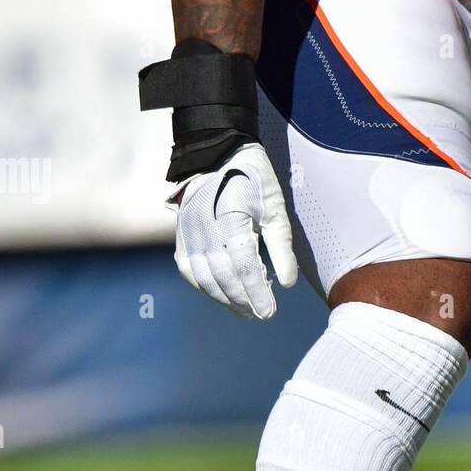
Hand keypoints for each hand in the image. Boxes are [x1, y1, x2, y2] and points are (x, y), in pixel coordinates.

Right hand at [171, 143, 297, 318]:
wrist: (218, 156)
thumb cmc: (253, 180)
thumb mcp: (275, 208)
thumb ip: (281, 246)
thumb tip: (287, 283)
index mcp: (232, 220)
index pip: (244, 267)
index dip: (256, 293)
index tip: (270, 312)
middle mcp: (206, 230)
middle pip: (223, 276)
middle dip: (242, 300)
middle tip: (260, 314)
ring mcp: (189, 233)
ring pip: (204, 277)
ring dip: (224, 298)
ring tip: (244, 310)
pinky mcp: (182, 235)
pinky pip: (190, 269)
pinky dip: (204, 286)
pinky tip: (220, 294)